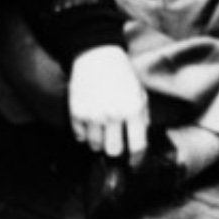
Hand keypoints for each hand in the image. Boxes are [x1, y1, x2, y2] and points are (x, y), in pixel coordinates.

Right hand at [68, 45, 153, 164]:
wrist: (97, 55)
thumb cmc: (122, 74)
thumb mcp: (140, 92)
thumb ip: (142, 118)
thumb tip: (140, 141)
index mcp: (134, 109)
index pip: (137, 145)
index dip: (137, 159)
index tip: (134, 163)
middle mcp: (113, 114)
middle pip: (114, 151)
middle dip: (116, 150)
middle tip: (116, 141)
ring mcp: (93, 115)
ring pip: (95, 147)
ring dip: (99, 142)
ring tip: (102, 129)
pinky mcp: (76, 113)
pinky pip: (80, 137)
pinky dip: (85, 135)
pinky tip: (90, 122)